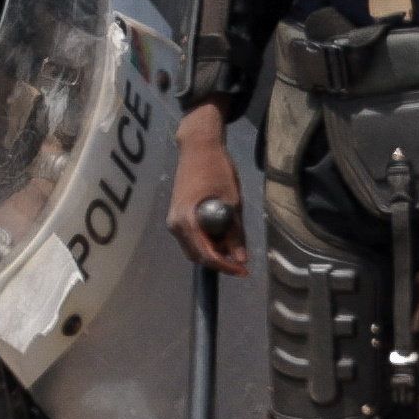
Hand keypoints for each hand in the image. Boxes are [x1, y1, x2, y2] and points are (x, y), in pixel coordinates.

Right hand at [169, 104, 251, 276]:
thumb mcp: (232, 202)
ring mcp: (173, 221)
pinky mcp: (177, 216)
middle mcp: (175, 225)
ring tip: (235, 247)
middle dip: (220, 261)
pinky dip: (207, 241)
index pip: (206, 255)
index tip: (244, 271)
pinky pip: (191, 238)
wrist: (198, 147)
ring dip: (213, 252)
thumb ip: (235, 232)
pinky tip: (222, 235)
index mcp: (187, 221)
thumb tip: (241, 258)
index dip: (226, 266)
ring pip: (194, 249)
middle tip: (242, 261)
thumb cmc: (217, 169)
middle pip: (197, 256)